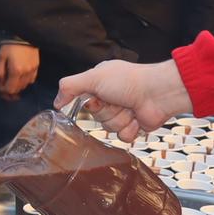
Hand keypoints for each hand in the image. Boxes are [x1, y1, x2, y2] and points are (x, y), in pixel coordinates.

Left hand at [0, 43, 39, 99]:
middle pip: (17, 89)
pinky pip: (31, 80)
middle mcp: (26, 73)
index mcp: (16, 71)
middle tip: (3, 83)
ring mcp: (32, 71)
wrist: (23, 35)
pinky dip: (24, 81)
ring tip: (11, 79)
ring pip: (24, 86)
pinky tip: (20, 76)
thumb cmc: (9, 46)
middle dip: (9, 88)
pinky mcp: (36, 67)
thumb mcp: (1, 57)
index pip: (10, 89)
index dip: (2, 89)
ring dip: (17, 85)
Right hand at [55, 60, 191, 141]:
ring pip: (109, 128)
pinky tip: (137, 117)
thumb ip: (70, 86)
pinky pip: (123, 137)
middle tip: (117, 100)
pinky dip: (130, 128)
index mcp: (100, 84)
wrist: (158, 93)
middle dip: (107, 111)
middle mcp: (111, 98)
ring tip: (130, 107)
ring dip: (119, 119)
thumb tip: (55, 103)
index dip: (90, 102)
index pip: (83, 101)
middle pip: (95, 117)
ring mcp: (123, 112)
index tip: (97, 96)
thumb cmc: (129, 80)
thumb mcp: (94, 77)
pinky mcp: (134, 125)